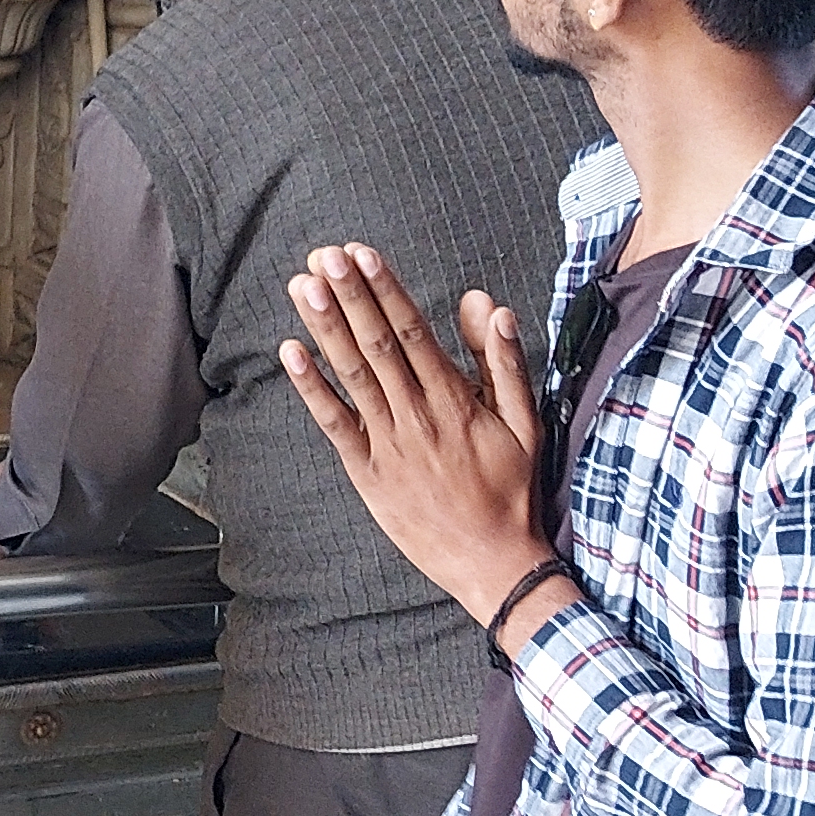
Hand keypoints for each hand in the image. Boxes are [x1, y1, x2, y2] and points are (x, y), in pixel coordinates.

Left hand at [280, 245, 566, 645]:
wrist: (494, 561)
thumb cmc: (512, 489)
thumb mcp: (524, 422)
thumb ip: (503, 362)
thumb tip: (488, 306)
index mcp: (455, 399)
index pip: (414, 330)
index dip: (385, 290)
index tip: (363, 254)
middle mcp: (417, 414)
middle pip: (378, 343)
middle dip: (350, 295)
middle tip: (324, 255)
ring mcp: (389, 443)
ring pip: (352, 374)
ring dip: (325, 328)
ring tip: (303, 287)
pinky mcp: (367, 473)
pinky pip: (335, 424)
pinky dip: (311, 389)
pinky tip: (290, 354)